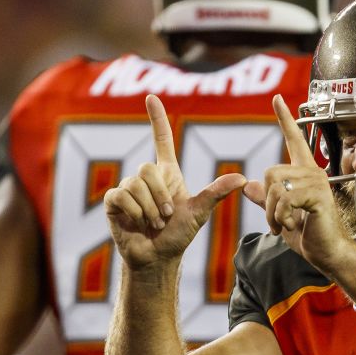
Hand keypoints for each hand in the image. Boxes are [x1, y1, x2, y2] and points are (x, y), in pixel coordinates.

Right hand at [105, 95, 246, 270]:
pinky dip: (135, 212)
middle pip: (148, 168)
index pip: (162, 140)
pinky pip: (122, 196)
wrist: (158, 257)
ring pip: (135, 185)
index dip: (157, 119)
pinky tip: (138, 223)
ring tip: (154, 224)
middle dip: (161, 197)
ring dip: (150, 209)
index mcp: (167, 174)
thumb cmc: (178, 235)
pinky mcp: (113, 202)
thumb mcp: (200, 212)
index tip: (151, 97)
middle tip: (167, 217)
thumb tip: (242, 178)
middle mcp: (146, 178)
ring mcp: (128, 188)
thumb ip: (216, 193)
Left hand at [243, 95, 355, 280]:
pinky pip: (284, 200)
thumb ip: (266, 200)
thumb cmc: (309, 235)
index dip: (284, 119)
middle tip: (278, 221)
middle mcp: (312, 172)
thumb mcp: (280, 215)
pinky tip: (292, 225)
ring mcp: (316, 182)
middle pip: (270, 172)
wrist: (328, 253)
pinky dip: (281, 217)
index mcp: (304, 174)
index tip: (277, 99)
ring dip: (273, 214)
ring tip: (285, 225)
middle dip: (267, 202)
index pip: (294, 139)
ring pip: (274, 188)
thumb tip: (248, 186)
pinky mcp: (317, 195)